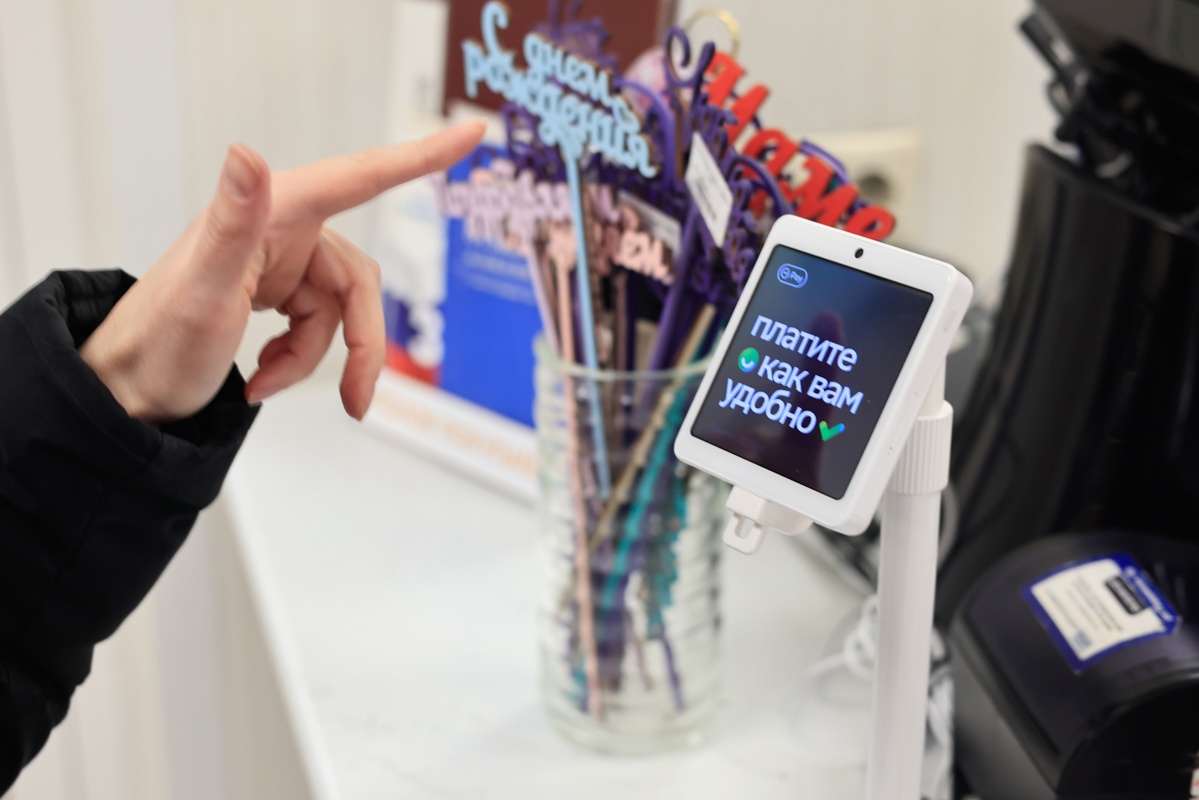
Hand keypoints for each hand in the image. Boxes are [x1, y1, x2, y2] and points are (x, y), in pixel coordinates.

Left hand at [80, 119, 485, 422]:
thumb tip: (247, 152)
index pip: (362, 176)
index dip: (422, 157)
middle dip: (357, 344)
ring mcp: (282, 260)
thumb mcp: (203, 291)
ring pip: (343, 311)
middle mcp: (280, 228)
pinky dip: (302, 359)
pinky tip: (264, 376)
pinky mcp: (279, 289)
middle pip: (358, 281)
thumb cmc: (156, 342)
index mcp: (271, 211)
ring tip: (268, 385)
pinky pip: (322, 324)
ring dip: (318, 358)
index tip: (472, 133)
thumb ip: (233, 220)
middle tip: (355, 399)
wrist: (129, 392)